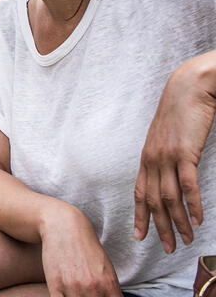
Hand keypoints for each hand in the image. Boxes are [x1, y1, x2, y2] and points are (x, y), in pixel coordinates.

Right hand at [40, 202, 120, 296]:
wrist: (63, 225)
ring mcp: (73, 287)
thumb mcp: (105, 267)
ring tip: (75, 294)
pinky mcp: (55, 285)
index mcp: (109, 284)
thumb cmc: (85, 247)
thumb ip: (111, 289)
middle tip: (86, 294)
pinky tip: (65, 295)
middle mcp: (93, 287)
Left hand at [134, 51, 215, 251]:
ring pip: (169, 198)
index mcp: (146, 157)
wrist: (187, 89)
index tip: (140, 236)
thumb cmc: (180, 113)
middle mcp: (152, 159)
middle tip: (168, 248)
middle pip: (152, 200)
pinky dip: (192, 205)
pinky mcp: (184, 152)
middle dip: (159, 227)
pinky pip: (187, 185)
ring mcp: (167, 156)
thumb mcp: (167, 138)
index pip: (139, 192)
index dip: (139, 216)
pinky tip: (198, 220)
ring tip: (186, 240)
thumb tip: (170, 174)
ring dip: (178, 222)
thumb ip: (166, 157)